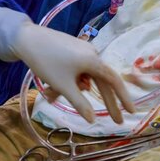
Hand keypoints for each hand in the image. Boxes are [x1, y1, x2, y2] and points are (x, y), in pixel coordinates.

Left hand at [0, 7, 134, 123]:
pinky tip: (52, 84)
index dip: (124, 98)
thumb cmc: (46, 63)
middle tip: (116, 122)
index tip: (132, 112)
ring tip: (51, 93)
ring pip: (86, 76)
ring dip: (75, 89)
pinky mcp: (74, 49)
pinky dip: (70, 80)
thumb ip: (80, 103)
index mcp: (93, 61)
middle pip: (103, 82)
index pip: (114, 82)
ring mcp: (84, 50)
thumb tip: (93, 120)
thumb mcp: (63, 86)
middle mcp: (93, 54)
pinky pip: (78, 69)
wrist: (27, 38)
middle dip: (107, 102)